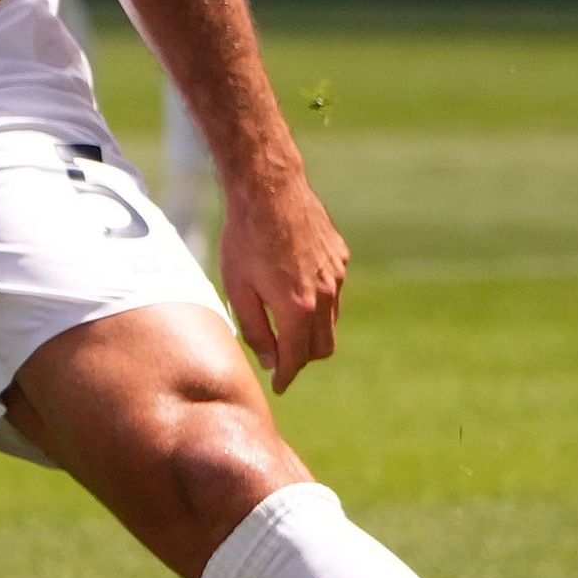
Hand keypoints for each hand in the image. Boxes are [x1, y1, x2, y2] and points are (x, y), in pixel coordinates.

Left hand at [217, 162, 348, 390]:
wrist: (269, 190)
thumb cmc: (244, 240)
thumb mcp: (237, 289)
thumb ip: (256, 330)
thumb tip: (271, 361)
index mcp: (299, 308)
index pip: (298, 358)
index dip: (287, 376)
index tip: (279, 386)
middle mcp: (326, 296)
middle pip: (323, 347)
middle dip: (303, 358)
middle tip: (281, 357)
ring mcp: (337, 275)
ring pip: (331, 321)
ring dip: (311, 330)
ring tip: (284, 324)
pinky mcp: (339, 258)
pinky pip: (333, 292)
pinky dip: (318, 302)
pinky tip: (293, 288)